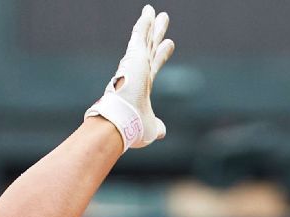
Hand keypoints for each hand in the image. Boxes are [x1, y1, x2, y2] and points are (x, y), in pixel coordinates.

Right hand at [85, 5, 174, 148]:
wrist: (121, 122)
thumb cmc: (132, 129)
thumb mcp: (150, 129)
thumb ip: (157, 128)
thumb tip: (162, 132)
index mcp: (140, 87)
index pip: (153, 67)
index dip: (161, 55)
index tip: (169, 45)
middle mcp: (137, 73)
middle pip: (149, 48)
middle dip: (156, 35)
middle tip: (163, 20)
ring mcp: (135, 63)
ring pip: (144, 38)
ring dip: (150, 24)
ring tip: (155, 11)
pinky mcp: (134, 56)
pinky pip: (140, 34)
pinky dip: (144, 22)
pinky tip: (149, 10)